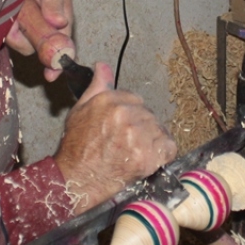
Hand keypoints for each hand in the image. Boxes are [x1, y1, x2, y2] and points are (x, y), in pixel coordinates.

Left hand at [6, 0, 73, 82]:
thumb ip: (55, 1)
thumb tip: (59, 23)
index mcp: (61, 21)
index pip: (62, 47)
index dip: (57, 63)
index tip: (52, 74)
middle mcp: (44, 28)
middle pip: (37, 48)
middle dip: (29, 41)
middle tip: (20, 21)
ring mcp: (26, 27)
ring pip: (20, 42)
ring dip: (15, 30)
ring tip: (16, 6)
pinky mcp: (10, 25)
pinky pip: (6, 33)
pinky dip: (5, 25)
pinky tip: (7, 9)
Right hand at [53, 63, 176, 214]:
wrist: (77, 178)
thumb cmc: (76, 147)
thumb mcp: (80, 110)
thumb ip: (97, 86)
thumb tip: (102, 66)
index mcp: (111, 101)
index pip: (135, 99)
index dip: (130, 114)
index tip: (123, 126)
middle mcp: (126, 116)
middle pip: (148, 115)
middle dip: (141, 127)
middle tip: (126, 142)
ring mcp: (139, 137)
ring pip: (158, 130)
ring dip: (151, 140)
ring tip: (134, 152)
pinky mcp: (148, 157)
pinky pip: (168, 148)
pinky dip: (162, 153)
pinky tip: (148, 158)